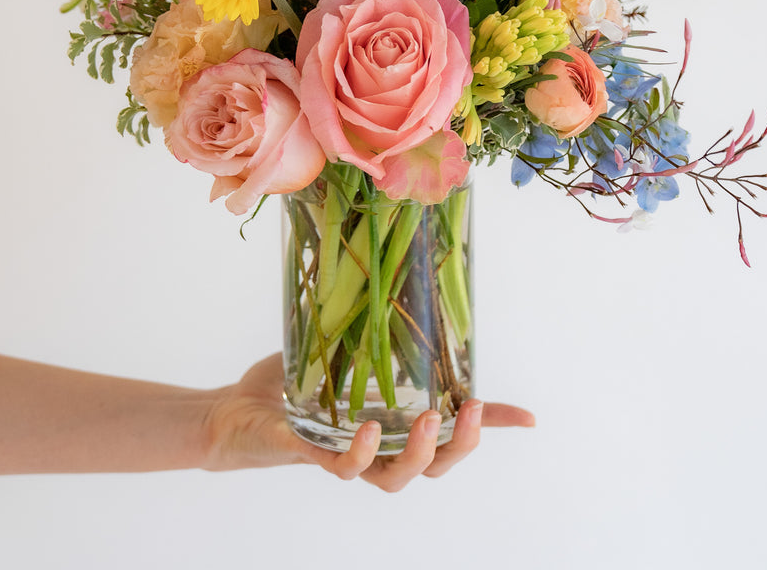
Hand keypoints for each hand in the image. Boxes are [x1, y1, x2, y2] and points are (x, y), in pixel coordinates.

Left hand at [201, 353, 534, 490]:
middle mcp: (377, 446)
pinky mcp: (313, 454)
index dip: (491, 427)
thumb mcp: (342, 351)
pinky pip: (343, 468)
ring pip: (396, 478)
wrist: (237, 409)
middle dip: (460, 445)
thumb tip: (400, 289)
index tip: (529, 419)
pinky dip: (359, 454)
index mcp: (392, 422)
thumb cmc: (294, 385)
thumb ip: (372, 334)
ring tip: (425, 422)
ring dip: (417, 455)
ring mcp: (347, 454)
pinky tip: (368, 432)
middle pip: (434, 465)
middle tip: (470, 411)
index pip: (451, 431)